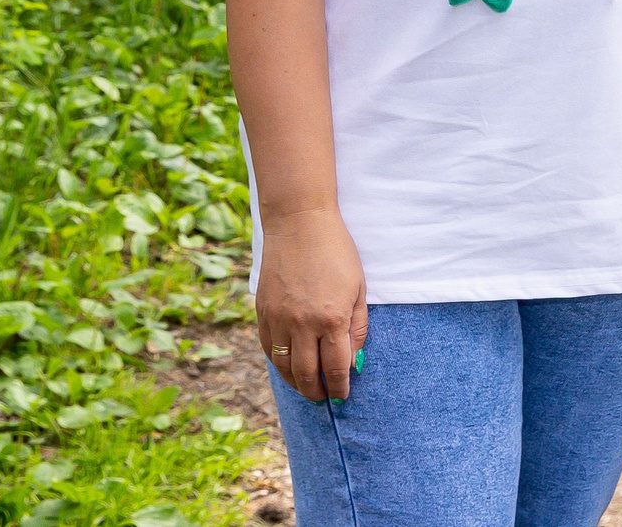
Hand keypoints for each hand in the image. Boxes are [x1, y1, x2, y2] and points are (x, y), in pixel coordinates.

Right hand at [256, 207, 369, 400]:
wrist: (299, 223)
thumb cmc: (336, 252)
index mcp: (332, 318)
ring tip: (306, 389)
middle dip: (317, 391)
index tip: (343, 395)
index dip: (340, 386)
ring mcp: (279, 319)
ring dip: (295, 383)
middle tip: (323, 398)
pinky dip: (278, 363)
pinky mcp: (263, 312)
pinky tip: (287, 367)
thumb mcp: (358, 287)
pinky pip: (269, 348)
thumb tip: (354, 359)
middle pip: (308, 374)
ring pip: (284, 366)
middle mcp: (303, 324)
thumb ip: (357, 327)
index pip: (337, 366)